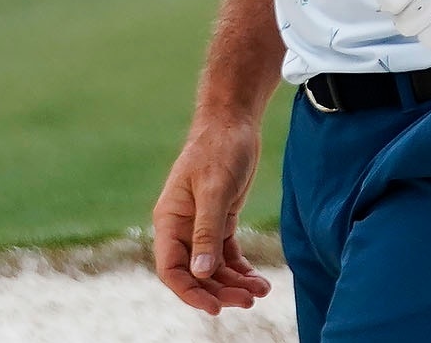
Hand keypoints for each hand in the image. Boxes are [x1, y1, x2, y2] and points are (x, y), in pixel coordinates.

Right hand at [151, 115, 271, 314]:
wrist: (233, 122)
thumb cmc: (218, 149)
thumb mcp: (214, 189)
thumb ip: (207, 231)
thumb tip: (201, 272)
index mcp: (169, 220)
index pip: (171, 269)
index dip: (190, 292)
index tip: (215, 309)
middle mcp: (182, 227)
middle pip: (195, 274)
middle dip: (219, 292)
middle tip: (248, 302)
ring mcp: (201, 226)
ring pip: (214, 268)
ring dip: (234, 284)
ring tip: (260, 292)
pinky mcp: (220, 221)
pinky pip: (227, 256)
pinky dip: (241, 270)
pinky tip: (259, 280)